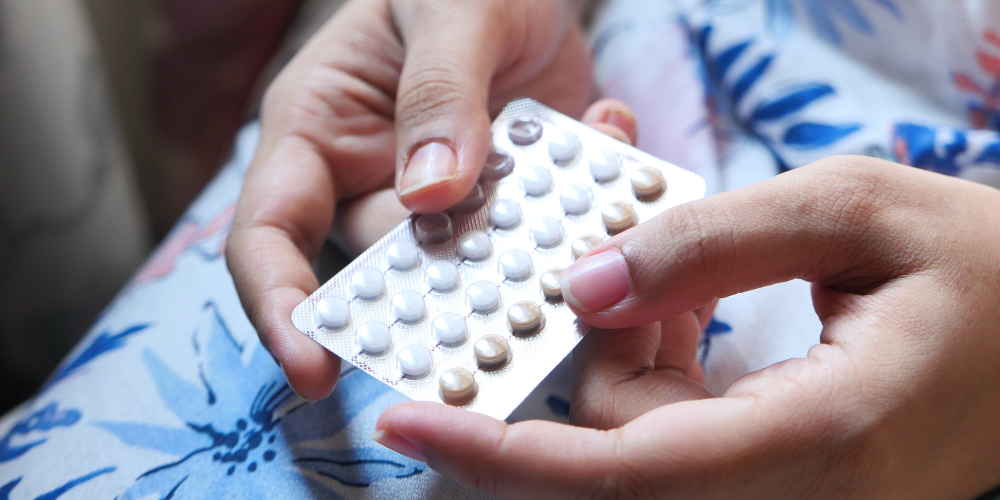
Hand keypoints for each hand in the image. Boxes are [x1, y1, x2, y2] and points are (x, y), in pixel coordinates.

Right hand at [226, 0, 596, 399]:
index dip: (279, 308)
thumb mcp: (450, 7)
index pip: (267, 236)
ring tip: (579, 216)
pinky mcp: (504, 204)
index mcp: (317, 131)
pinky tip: (609, 148)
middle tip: (504, 304)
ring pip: (467, 265)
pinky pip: (533, 236)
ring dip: (523, 253)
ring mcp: (440, 200)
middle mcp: (369, 179)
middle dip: (436, 297)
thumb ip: (439, 90)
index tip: (314, 372)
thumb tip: (429, 195)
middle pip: (381, 272)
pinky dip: (575, 211)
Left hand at [375, 153, 999, 497]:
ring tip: (669, 262)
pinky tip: (683, 299)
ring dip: (627, 348)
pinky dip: (656, 360)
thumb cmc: (979, 264)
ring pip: (637, 443)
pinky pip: (671, 433)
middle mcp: (795, 494)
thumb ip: (710, 244)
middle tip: (606, 251)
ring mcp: (787, 498)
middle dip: (585, 354)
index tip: (407, 422)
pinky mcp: (775, 480)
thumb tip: (581, 286)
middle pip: (615, 455)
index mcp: (819, 440)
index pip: (623, 475)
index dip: (502, 455)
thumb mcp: (854, 210)